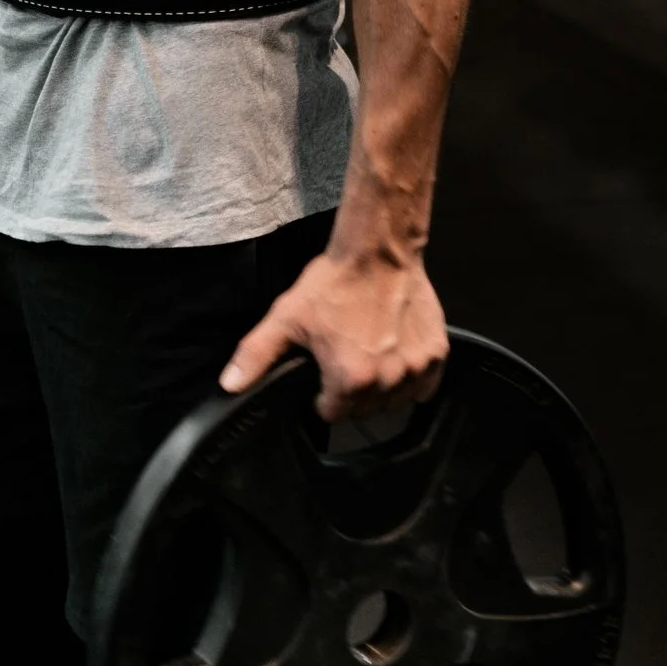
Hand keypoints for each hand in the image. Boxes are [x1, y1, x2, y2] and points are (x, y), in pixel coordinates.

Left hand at [217, 244, 447, 422]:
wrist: (379, 250)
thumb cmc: (334, 282)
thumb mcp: (287, 317)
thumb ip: (256, 356)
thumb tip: (230, 385)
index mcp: (349, 379)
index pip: (333, 415)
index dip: (323, 398)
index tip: (323, 377)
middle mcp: (386, 381)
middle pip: (365, 411)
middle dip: (352, 394)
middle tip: (345, 360)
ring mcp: (415, 369)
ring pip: (395, 401)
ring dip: (382, 389)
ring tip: (370, 356)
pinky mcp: (436, 355)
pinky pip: (424, 387)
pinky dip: (412, 380)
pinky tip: (397, 357)